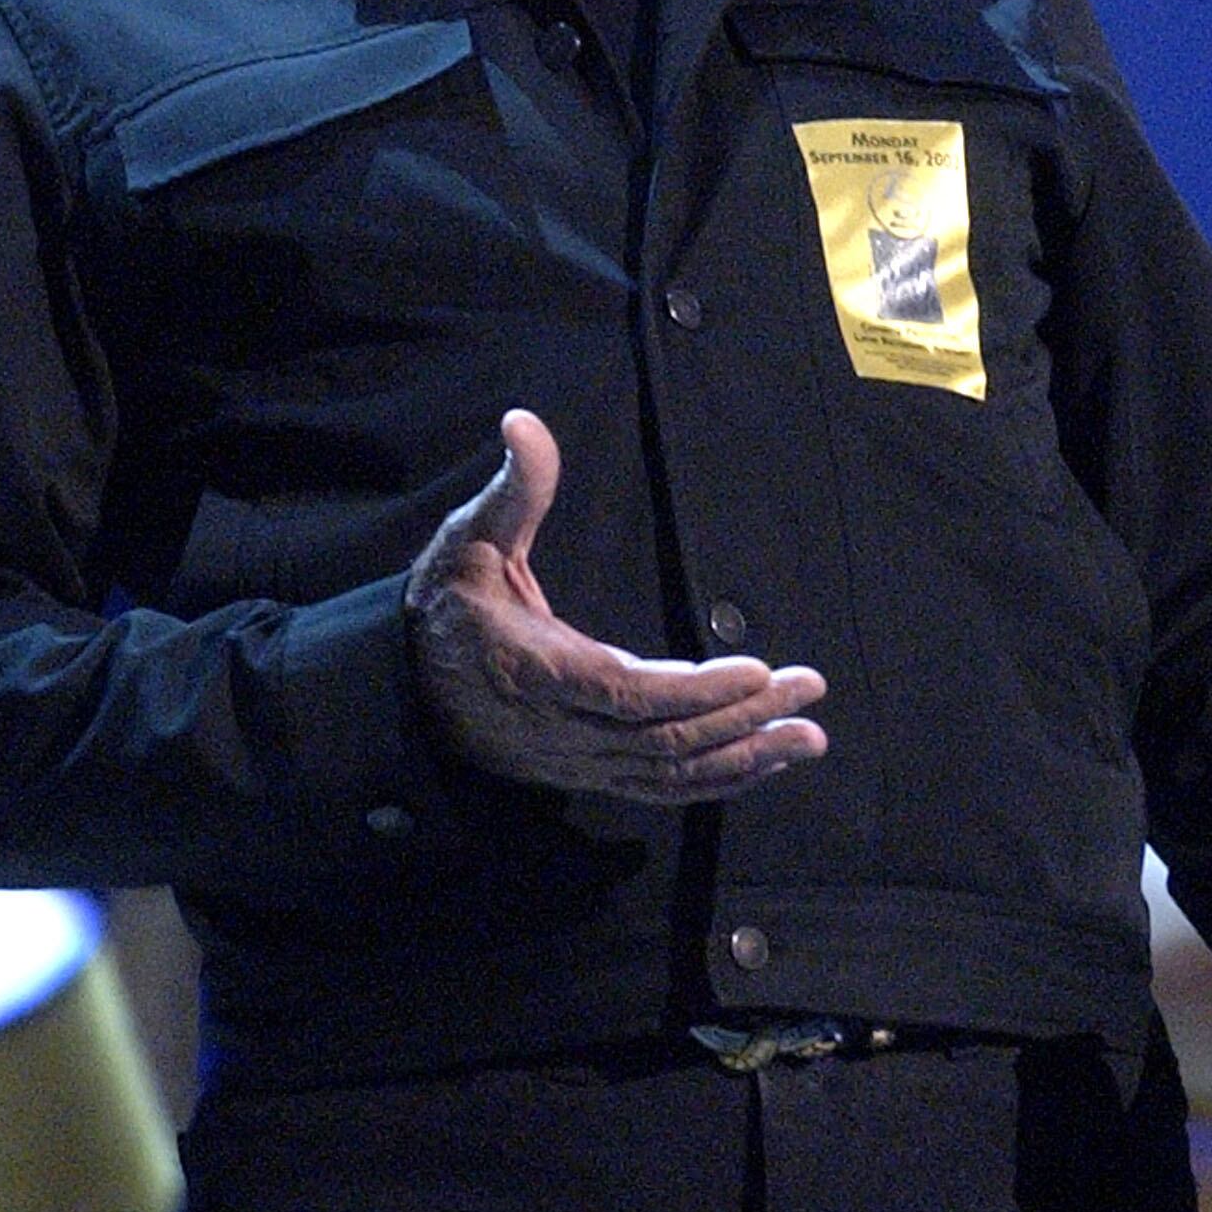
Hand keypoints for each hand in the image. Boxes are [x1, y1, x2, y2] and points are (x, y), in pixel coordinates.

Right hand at [405, 409, 829, 802]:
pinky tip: (760, 762)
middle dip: (744, 718)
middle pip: (666, 740)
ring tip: (808, 737)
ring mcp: (574, 762)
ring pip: (669, 774)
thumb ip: (515, 488)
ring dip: (743, 758)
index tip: (758, 671)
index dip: (697, 692)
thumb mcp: (470, 538)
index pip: (630, 695)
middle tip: (810, 689)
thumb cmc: (445, 605)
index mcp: (538, 670)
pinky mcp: (584, 775)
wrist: (401, 688)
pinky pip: (657, 789)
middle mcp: (561, 729)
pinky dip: (715, 782)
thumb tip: (524, 422)